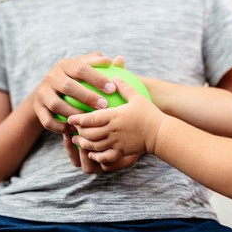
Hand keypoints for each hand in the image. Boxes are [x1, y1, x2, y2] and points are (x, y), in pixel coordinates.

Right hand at [34, 52, 116, 133]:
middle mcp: (51, 77)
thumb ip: (102, 65)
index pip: (81, 68)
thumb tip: (118, 60)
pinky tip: (75, 130)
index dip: (96, 78)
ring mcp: (42, 93)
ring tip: (89, 121)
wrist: (48, 91)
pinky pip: (48, 121)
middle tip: (104, 106)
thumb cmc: (76, 79)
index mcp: (65, 65)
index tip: (112, 88)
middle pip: (67, 86)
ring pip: (56, 105)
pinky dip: (61, 127)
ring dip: (73, 114)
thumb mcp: (86, 67)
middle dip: (87, 96)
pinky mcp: (38, 108)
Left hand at [62, 56, 140, 172]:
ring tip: (77, 140)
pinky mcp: (121, 152)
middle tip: (72, 129)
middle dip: (78, 132)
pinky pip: (104, 157)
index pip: (91, 119)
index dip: (78, 119)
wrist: (161, 133)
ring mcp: (116, 143)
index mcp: (114, 116)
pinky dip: (95, 156)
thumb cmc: (149, 113)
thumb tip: (116, 75)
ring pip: (94, 146)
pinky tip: (91, 153)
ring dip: (83, 144)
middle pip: (89, 133)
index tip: (70, 118)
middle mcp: (112, 130)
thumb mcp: (137, 97)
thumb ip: (124, 87)